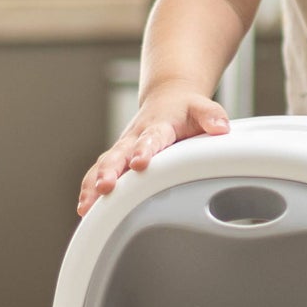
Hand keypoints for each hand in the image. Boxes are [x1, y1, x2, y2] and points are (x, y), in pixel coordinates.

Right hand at [78, 86, 227, 215]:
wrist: (168, 98)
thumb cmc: (186, 109)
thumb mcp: (202, 107)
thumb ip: (212, 116)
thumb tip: (221, 128)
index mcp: (158, 126)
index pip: (151, 138)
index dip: (144, 150)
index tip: (139, 163)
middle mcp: (135, 137)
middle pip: (118, 154)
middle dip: (110, 171)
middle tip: (104, 187)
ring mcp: (123, 147)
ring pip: (104, 165)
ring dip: (93, 184)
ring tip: (86, 206)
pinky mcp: (118, 156)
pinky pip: (98, 171)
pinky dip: (89, 187)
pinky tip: (84, 208)